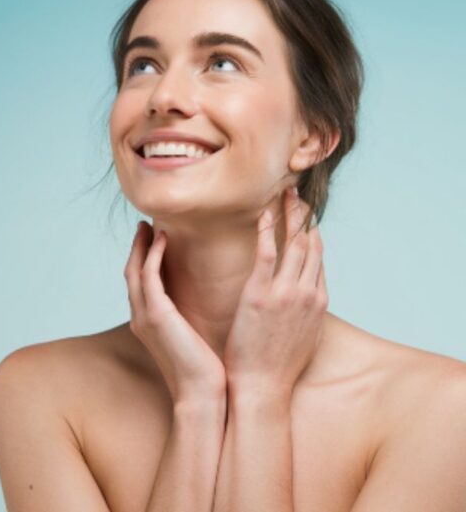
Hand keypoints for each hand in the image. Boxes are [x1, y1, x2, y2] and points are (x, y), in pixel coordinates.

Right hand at [125, 220, 225, 404]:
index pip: (141, 285)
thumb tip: (207, 310)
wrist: (202, 396)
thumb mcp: (195, 342)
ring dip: (141, 245)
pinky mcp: (156, 315)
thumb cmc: (206, 375)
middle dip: (136, 248)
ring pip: (135, 270)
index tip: (153, 240)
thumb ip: (192, 323)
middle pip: (131, 273)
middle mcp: (141, 318)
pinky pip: (149, 275)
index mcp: (149, 325)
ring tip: (150, 226)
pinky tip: (163, 239)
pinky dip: (152, 254)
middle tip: (144, 226)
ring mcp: (145, 317)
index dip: (144, 261)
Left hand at [223, 186, 328, 395]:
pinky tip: (262, 212)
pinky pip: (266, 253)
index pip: (319, 259)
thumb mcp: (302, 337)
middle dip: (304, 216)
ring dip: (289, 214)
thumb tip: (301, 301)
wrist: (263, 387)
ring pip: (293, 243)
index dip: (313, 234)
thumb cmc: (276, 367)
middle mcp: (307, 293)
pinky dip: (266, 230)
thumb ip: (304, 313)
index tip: (306, 216)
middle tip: (296, 193)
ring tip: (282, 193)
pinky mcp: (262, 295)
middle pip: (311, 244)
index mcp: (318, 302)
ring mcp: (286, 293)